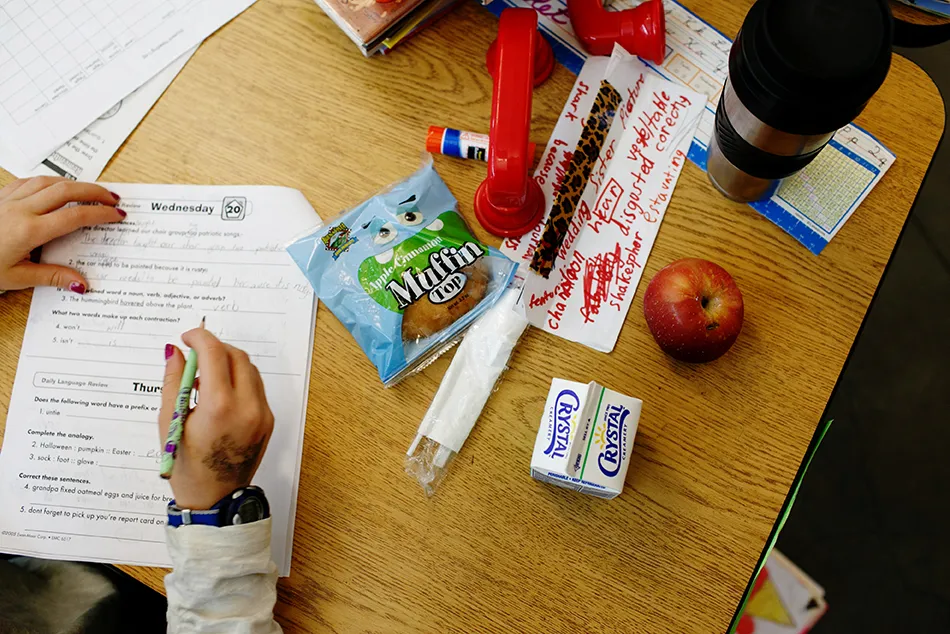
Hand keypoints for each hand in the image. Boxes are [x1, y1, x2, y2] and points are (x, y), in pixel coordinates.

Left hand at [0, 176, 124, 292]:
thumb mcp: (17, 278)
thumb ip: (53, 277)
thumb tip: (81, 283)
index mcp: (29, 231)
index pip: (74, 216)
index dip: (100, 214)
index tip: (117, 216)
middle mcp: (20, 209)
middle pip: (66, 190)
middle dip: (94, 191)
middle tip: (113, 199)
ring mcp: (8, 199)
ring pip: (48, 181)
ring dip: (73, 184)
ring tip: (90, 191)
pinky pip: (28, 181)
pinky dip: (48, 182)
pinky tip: (56, 187)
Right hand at [159, 328, 273, 509]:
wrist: (215, 499)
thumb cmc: (187, 466)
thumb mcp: (170, 421)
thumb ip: (173, 381)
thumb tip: (175, 351)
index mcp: (220, 407)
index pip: (215, 353)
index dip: (200, 338)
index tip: (187, 337)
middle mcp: (247, 408)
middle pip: (237, 356)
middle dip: (215, 348)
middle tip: (195, 354)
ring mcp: (262, 414)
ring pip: (250, 370)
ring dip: (228, 363)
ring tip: (204, 376)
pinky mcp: (269, 421)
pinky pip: (256, 388)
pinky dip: (238, 381)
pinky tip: (219, 393)